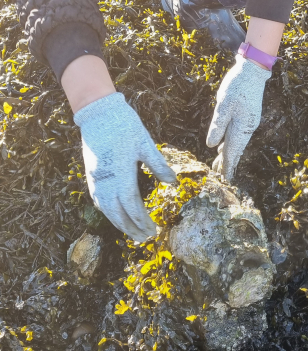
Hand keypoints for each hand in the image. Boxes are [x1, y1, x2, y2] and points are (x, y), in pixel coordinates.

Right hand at [74, 92, 176, 241]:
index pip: (131, 205)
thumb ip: (158, 165)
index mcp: (121, 173)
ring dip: (119, 223)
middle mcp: (106, 180)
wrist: (97, 112)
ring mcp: (96, 178)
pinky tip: (116, 215)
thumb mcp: (145, 143)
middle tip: (145, 238)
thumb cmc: (124, 125)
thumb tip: (172, 183)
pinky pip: (98, 200)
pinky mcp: (91, 174)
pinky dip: (108, 212)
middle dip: (131, 227)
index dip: (142, 219)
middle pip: (117, 212)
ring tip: (132, 232)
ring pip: (106, 209)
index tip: (153, 229)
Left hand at [206, 55, 270, 180]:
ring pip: (236, 142)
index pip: (232, 152)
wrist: (253, 71)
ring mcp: (248, 122)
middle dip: (226, 163)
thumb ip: (217, 126)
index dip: (226, 166)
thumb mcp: (223, 105)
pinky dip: (230, 143)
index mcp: (241, 127)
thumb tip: (210, 145)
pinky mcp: (247, 116)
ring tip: (219, 166)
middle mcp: (247, 128)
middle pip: (234, 149)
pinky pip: (237, 135)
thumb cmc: (237, 86)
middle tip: (217, 177)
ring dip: (227, 154)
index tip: (223, 180)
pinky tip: (223, 147)